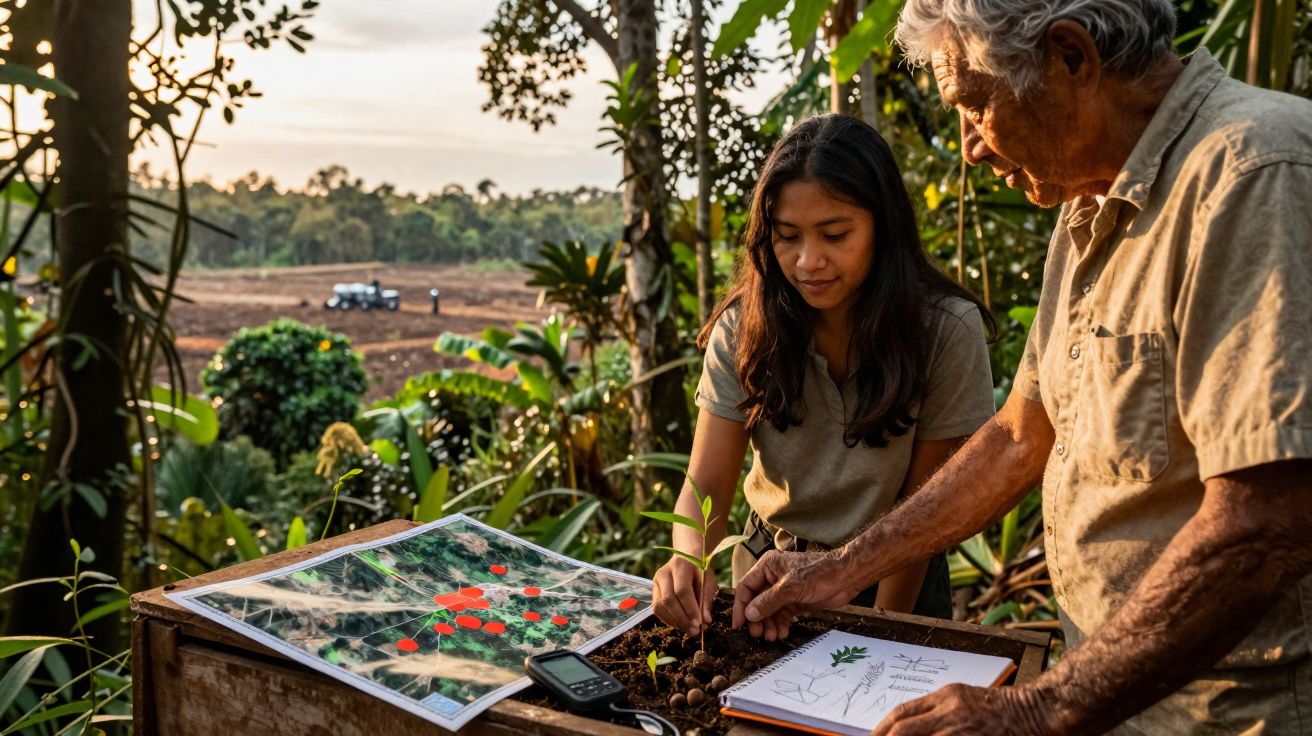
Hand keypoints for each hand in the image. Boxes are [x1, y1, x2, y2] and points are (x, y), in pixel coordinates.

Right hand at [652, 555, 717, 636]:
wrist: (687, 558)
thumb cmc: (700, 571)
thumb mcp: (708, 581)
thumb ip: (706, 600)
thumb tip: (705, 621)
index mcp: (680, 566)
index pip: (682, 590)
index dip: (690, 608)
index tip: (699, 623)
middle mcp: (664, 573)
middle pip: (668, 599)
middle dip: (682, 618)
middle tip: (695, 631)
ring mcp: (655, 582)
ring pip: (660, 606)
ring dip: (675, 621)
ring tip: (689, 630)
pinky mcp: (653, 591)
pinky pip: (657, 609)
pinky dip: (669, 620)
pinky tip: (680, 624)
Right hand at [731, 549, 858, 639]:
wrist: (846, 576)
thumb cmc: (820, 573)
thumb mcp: (791, 588)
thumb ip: (769, 601)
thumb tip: (749, 615)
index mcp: (768, 566)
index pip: (746, 587)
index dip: (741, 606)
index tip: (739, 625)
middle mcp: (773, 577)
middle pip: (756, 601)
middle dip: (757, 618)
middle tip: (757, 634)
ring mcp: (784, 590)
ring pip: (769, 610)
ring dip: (769, 624)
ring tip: (772, 637)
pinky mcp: (795, 600)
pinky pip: (782, 614)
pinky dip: (780, 624)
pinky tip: (782, 633)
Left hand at [870, 684, 1052, 735]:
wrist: (1035, 712)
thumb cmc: (999, 706)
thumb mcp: (962, 697)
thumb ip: (936, 709)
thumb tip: (907, 725)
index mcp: (946, 696)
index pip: (902, 713)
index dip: (883, 728)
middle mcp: (950, 713)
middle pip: (903, 731)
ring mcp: (960, 731)